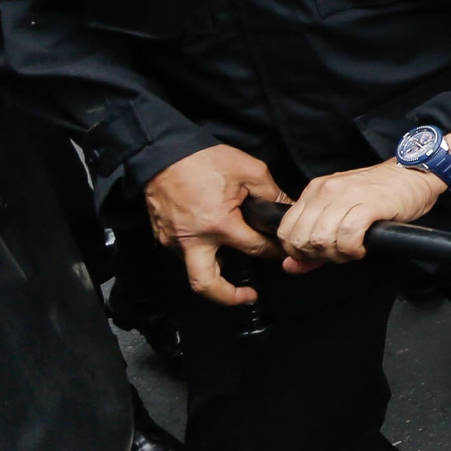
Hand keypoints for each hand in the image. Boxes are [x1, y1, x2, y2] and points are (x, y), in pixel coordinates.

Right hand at [146, 144, 283, 306]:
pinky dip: (202, 255)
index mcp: (218, 225)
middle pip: (207, 284)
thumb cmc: (204, 159)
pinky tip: (215, 245)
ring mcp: (173, 240)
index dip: (273, 252)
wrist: (162, 152)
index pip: (254, 249)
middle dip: (228, 297)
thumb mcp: (250, 171)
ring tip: (233, 272)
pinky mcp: (163, 235)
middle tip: (248, 297)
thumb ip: (273, 194)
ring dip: (215, 274)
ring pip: (194, 270)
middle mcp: (192, 240)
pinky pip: (184, 254)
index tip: (282, 253)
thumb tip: (287, 210)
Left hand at [275, 155, 448, 273]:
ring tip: (353, 250)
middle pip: (301, 239)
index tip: (321, 254)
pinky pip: (347, 236)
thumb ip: (313, 242)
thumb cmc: (380, 194)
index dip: (299, 252)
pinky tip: (362, 247)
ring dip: (337, 254)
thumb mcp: (341, 213)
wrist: (414, 174)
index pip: (286, 231)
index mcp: (314, 191)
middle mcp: (325, 191)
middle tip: (339, 253)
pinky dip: (352, 249)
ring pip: (321, 239)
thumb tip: (290, 266)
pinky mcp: (368, 203)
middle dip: (318, 256)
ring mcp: (346, 195)